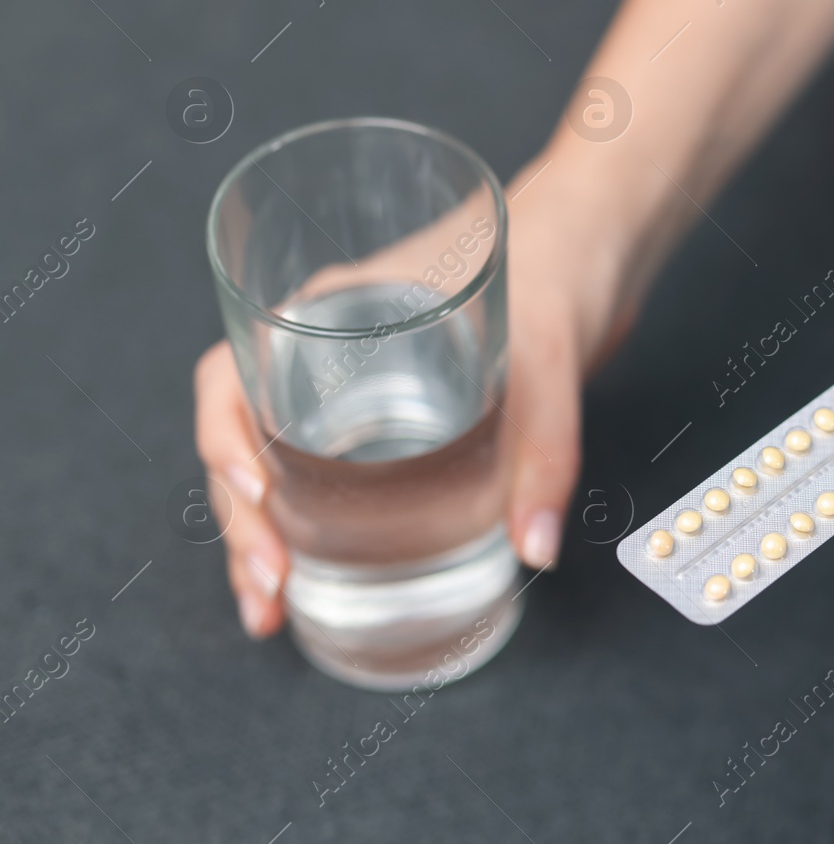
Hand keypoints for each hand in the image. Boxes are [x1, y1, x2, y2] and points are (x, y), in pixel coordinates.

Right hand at [194, 161, 629, 636]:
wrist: (595, 241)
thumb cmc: (557, 264)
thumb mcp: (551, 357)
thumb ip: (546, 451)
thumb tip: (534, 546)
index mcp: (334, 311)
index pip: (232, 374)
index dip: (224, 440)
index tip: (257, 496)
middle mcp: (329, 349)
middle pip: (246, 437)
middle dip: (241, 519)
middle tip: (269, 590)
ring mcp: (359, 384)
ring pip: (280, 461)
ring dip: (266, 532)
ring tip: (273, 606)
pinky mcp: (401, 414)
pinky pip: (332, 469)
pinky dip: (317, 522)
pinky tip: (324, 573)